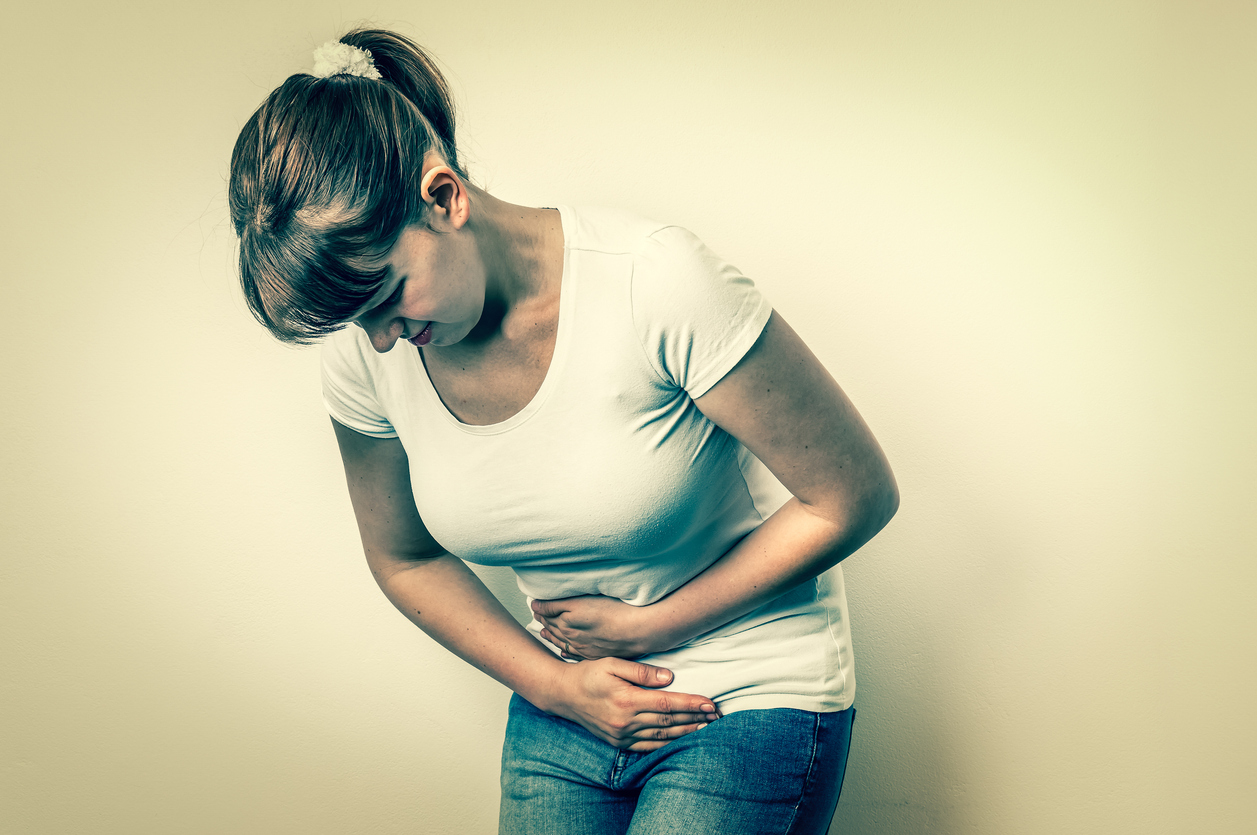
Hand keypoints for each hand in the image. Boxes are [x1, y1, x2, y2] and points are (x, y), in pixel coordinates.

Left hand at [532, 594, 663, 659]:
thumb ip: (568, 598)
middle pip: (552, 625)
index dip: (540, 606)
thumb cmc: (621, 608)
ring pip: (560, 639)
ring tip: (543, 630)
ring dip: (550, 634)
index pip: (548, 609)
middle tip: (536, 614)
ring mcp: (582, 644)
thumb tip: (546, 599)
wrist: (642, 629)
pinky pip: (572, 653)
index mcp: (570, 613)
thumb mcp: (590, 596)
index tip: (534, 603)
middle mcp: (572, 631)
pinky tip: (561, 649)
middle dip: (543, 619)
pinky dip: (563, 649)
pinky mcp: (593, 654)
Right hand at [544, 657, 719, 751]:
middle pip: (668, 721)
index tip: (710, 704)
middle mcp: (625, 721)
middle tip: (717, 717)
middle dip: (695, 719)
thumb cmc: (588, 674)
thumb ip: (642, 671)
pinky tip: (681, 739)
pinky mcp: (618, 742)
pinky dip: (667, 743)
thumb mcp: (612, 663)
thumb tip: (669, 677)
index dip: (691, 704)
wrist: (563, 694)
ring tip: (706, 729)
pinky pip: (648, 746)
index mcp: (626, 700)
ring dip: (685, 732)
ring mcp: (621, 735)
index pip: (667, 703)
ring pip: (661, 735)